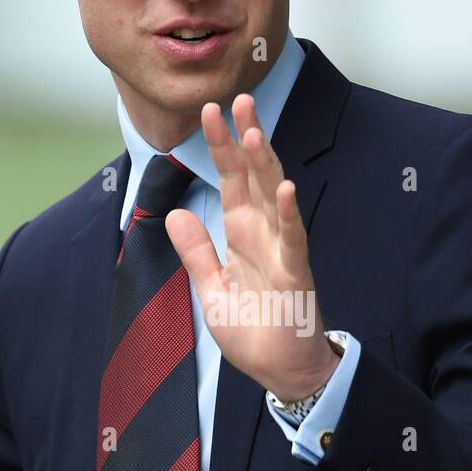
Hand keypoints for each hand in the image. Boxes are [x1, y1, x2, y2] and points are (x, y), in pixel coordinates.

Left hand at [164, 94, 340, 401]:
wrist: (281, 371)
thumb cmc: (254, 331)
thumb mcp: (212, 290)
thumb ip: (197, 251)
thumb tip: (177, 214)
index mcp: (242, 236)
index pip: (231, 181)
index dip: (221, 147)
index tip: (210, 111)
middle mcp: (263, 235)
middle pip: (253, 177)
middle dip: (244, 139)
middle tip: (238, 99)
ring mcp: (280, 252)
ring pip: (273, 198)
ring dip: (264, 165)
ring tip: (253, 132)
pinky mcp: (294, 276)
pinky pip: (292, 240)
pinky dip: (286, 214)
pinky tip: (283, 189)